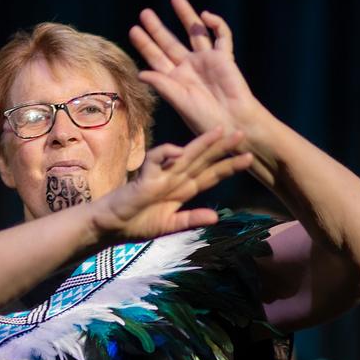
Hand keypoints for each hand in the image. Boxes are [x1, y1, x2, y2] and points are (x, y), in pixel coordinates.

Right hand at [92, 127, 252, 241]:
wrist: (111, 227)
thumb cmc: (137, 224)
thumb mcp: (170, 225)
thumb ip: (191, 219)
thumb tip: (216, 217)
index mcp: (183, 190)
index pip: (210, 175)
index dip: (229, 166)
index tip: (249, 158)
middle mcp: (175, 179)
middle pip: (203, 160)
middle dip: (222, 148)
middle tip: (243, 133)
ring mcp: (160, 176)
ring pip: (185, 156)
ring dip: (202, 144)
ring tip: (219, 132)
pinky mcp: (145, 178)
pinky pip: (156, 161)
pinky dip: (166, 154)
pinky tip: (178, 150)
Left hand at [129, 0, 261, 135]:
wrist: (232, 122)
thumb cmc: (204, 118)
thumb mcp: (179, 101)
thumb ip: (162, 85)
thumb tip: (140, 73)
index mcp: (175, 80)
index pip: (156, 57)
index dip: (145, 44)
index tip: (133, 30)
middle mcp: (188, 68)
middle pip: (169, 42)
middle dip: (157, 28)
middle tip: (144, 13)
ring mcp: (206, 61)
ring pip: (195, 32)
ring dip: (186, 16)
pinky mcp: (224, 58)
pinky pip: (221, 36)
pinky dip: (217, 24)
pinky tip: (206, 16)